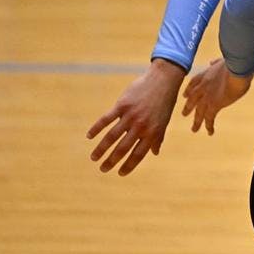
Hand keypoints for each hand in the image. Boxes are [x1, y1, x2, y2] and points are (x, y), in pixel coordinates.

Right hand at [86, 58, 185, 175]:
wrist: (163, 80)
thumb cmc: (164, 102)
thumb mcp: (164, 121)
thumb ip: (158, 137)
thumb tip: (155, 153)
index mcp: (153, 132)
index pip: (138, 154)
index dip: (129, 165)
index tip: (120, 173)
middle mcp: (141, 126)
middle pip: (123, 148)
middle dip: (112, 161)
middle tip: (103, 169)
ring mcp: (131, 116)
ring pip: (112, 136)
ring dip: (101, 149)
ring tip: (94, 158)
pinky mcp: (122, 105)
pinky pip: (106, 119)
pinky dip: (96, 128)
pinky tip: (89, 136)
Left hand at [179, 58, 252, 134]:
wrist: (236, 71)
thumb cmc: (233, 64)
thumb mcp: (222, 61)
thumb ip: (215, 62)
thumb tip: (212, 62)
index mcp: (203, 76)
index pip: (192, 84)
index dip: (188, 91)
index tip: (185, 95)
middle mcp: (202, 88)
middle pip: (192, 99)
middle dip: (188, 107)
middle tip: (184, 114)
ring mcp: (206, 97)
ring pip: (198, 112)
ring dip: (196, 121)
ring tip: (194, 129)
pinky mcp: (214, 105)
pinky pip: (210, 118)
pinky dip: (209, 126)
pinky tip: (210, 132)